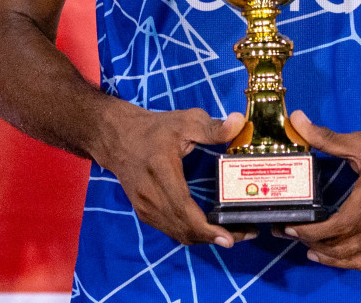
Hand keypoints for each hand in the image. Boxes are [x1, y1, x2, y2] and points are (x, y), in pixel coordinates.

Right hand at [92, 104, 254, 247]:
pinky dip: (191, 234)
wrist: (116, 137)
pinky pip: (171, 230)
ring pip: (178, 234)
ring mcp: (145, 207)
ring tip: (232, 233)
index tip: (229, 238)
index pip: (183, 208)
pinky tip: (209, 229)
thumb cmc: (153, 128)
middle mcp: (150, 195)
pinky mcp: (144, 212)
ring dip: (204, 239)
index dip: (207, 229)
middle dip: (214, 237)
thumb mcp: (184, 121)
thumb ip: (212, 126)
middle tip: (244, 233)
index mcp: (161, 172)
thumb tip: (239, 122)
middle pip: (184, 228)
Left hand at [283, 110, 360, 269]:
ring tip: (307, 249)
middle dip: (314, 243)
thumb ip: (326, 136)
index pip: (341, 223)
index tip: (292, 228)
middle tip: (292, 235)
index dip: (314, 231)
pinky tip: (332, 257)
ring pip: (356, 255)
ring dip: (329, 257)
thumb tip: (296, 119)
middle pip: (345, 243)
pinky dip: (348, 261)